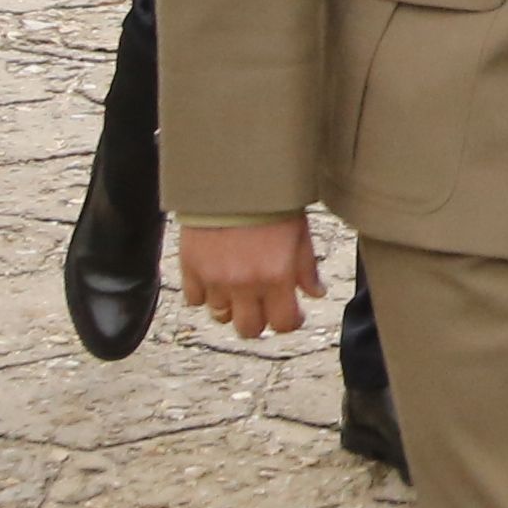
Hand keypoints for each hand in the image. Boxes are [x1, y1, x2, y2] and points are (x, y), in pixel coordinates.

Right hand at [180, 216, 321, 337]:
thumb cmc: (271, 202)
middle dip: (259, 322)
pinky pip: (195, 299)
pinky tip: (215, 279)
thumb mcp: (299, 234)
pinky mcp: (191, 268)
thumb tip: (316, 293)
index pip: (283, 324)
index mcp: (277, 276)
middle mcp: (245, 284)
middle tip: (263, 307)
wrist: (232, 177)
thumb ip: (307, 269)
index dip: (290, 322)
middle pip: (249, 330)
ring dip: (231, 307)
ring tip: (238, 289)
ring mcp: (215, 278)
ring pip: (220, 315)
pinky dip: (205, 294)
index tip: (292, 315)